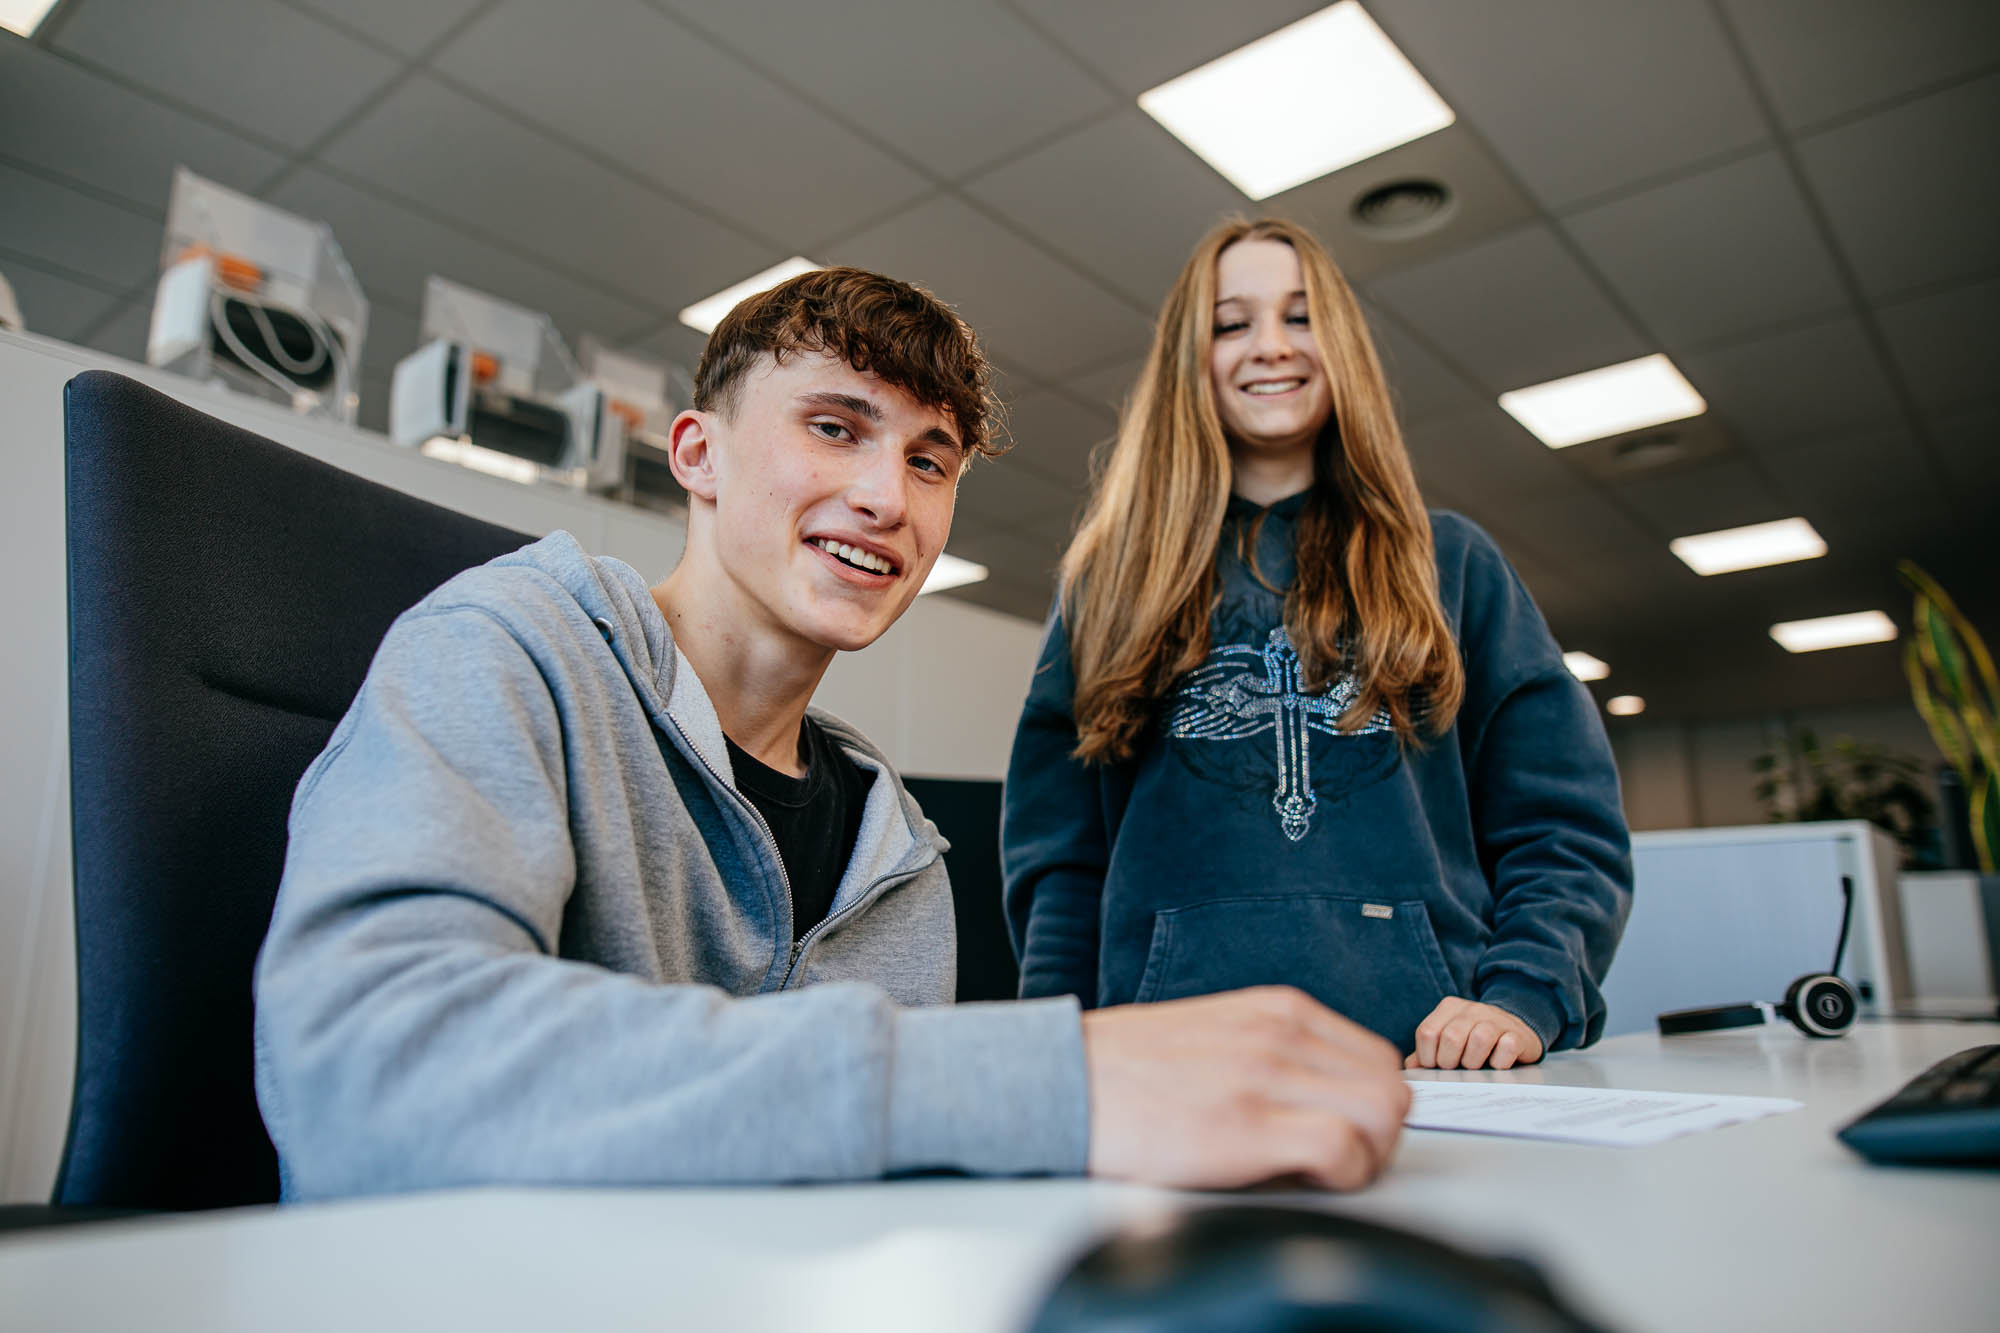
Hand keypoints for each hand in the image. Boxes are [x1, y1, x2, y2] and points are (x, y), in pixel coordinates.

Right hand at [1080, 986, 1410, 1191]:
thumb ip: (1275, 1052)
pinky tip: (1301, 1181)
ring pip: (1382, 1114)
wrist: (1061, 1080)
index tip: (1345, 1133)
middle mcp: (1281, 1033)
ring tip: (1318, 1173)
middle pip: (1391, 1088)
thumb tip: (1325, 1097)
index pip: (1378, 1058)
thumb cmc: (1128, 1071)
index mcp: (1278, 1010)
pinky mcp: (1245, 1125)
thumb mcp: (1218, 1034)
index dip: (1371, 1107)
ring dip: (1365, 1157)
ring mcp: (1265, 1076)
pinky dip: (1340, 1176)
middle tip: (1338, 1162)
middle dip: (1378, 1136)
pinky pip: (1343, 1149)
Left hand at [1405, 997, 1542, 1069]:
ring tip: (1475, 1066)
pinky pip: (1506, 1047)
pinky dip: (1500, 1062)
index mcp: (1449, 1008)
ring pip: (1480, 1039)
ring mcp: (1496, 1018)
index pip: (1427, 1032)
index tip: (1436, 1067)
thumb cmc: (1474, 1043)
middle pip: (1451, 1037)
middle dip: (1449, 1062)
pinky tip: (1497, 1064)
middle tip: (1456, 1069)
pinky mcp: (1518, 1033)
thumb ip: (1427, 1053)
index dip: (1428, 1057)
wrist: (1515, 1032)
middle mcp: (1472, 1009)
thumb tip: (1410, 1067)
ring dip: (1474, 1062)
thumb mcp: (1448, 1042)